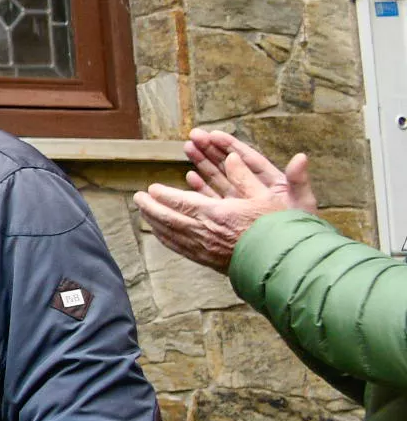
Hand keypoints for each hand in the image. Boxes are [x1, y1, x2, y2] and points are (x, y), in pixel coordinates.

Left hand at [134, 127, 313, 272]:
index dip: (163, 195)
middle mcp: (205, 232)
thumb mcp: (266, 196)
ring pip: (171, 235)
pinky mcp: (209, 261)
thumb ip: (245, 176)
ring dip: (155, 223)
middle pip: (168, 219)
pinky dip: (166, 239)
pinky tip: (161, 235)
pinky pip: (181, 249)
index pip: (181, 202)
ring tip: (144, 213)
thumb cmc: (278, 229)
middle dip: (150, 208)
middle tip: (137, 198)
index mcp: (217, 214)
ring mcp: (205, 249)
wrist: (283, 264)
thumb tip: (231, 156)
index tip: (151, 188)